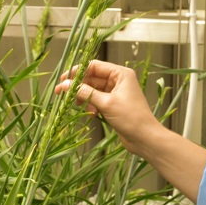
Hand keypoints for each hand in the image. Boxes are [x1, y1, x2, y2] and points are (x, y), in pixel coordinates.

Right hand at [55, 59, 205, 202]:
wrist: (145, 138)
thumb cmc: (131, 118)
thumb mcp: (106, 103)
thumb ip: (85, 92)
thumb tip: (65, 85)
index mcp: (120, 74)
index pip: (94, 66)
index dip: (77, 71)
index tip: (63, 79)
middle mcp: (119, 80)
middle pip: (92, 78)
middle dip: (77, 86)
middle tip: (61, 93)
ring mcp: (116, 93)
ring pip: (93, 90)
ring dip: (83, 97)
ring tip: (76, 105)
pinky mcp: (113, 105)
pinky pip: (97, 100)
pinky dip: (91, 105)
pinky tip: (91, 113)